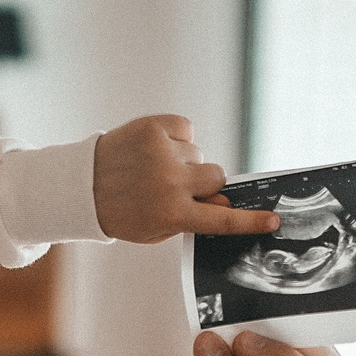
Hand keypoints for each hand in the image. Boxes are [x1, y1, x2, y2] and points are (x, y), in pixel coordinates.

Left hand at [92, 115, 281, 244]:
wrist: (81, 186)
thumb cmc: (123, 212)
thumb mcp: (156, 230)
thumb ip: (191, 219)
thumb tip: (224, 203)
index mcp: (172, 215)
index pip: (221, 220)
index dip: (250, 221)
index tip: (274, 220)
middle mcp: (171, 183)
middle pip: (218, 177)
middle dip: (206, 182)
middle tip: (182, 186)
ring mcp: (163, 153)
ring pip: (199, 153)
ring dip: (185, 160)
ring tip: (154, 167)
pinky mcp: (154, 126)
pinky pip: (186, 129)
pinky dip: (176, 137)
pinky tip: (154, 148)